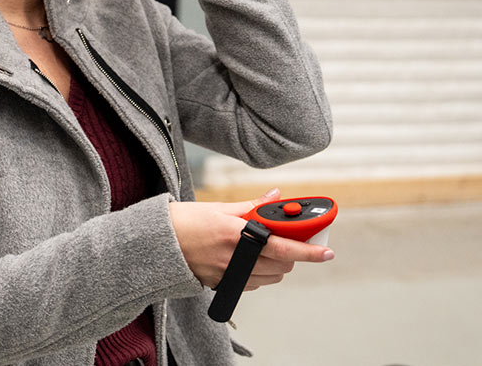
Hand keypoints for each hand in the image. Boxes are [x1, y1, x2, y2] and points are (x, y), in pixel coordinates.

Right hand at [168, 189, 333, 289]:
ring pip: (272, 277)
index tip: (326, 251)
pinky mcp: (222, 285)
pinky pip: (254, 284)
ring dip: (278, 264)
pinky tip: (251, 258)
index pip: (283, 247)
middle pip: (283, 265)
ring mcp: (228, 275)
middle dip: (293, 253)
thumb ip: (252, 205)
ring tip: (267, 247)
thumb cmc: (184, 221)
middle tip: (289, 238)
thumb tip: (276, 197)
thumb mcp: (219, 207)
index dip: (309, 251)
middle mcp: (235, 259)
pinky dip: (261, 273)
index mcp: (236, 235)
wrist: (156, 242)